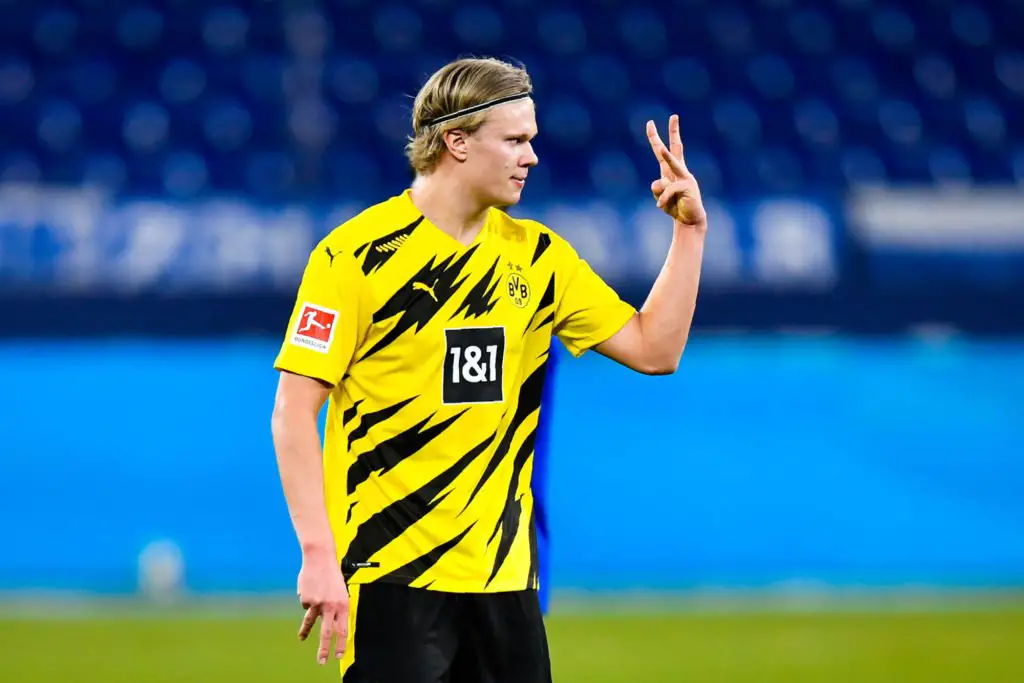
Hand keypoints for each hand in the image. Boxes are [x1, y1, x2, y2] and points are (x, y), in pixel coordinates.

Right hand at [296, 549, 349, 665]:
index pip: (343, 630)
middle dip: (324, 650)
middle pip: (327, 633)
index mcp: (343, 604)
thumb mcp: (340, 591)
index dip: (340, 644)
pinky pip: (306, 604)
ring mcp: (317, 603)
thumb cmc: (332, 575)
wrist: (320, 558)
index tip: (338, 655)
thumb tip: (332, 626)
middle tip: (322, 661)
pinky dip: (307, 598)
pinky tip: (310, 588)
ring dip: (306, 631)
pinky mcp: (306, 599)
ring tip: (302, 638)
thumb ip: (336, 608)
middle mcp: (331, 606)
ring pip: (311, 622)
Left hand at [646, 114, 706, 230]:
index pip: (662, 152)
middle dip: (674, 132)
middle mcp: (679, 171)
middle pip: (676, 148)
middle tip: (674, 116)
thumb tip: (660, 182)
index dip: (655, 138)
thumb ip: (657, 189)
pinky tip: (660, 207)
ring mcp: (685, 177)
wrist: (689, 221)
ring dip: (667, 157)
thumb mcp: (660, 198)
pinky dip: (663, 199)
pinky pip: (668, 190)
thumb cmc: (675, 208)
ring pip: (673, 164)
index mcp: (671, 171)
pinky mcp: (687, 187)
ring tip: (662, 150)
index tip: (649, 123)